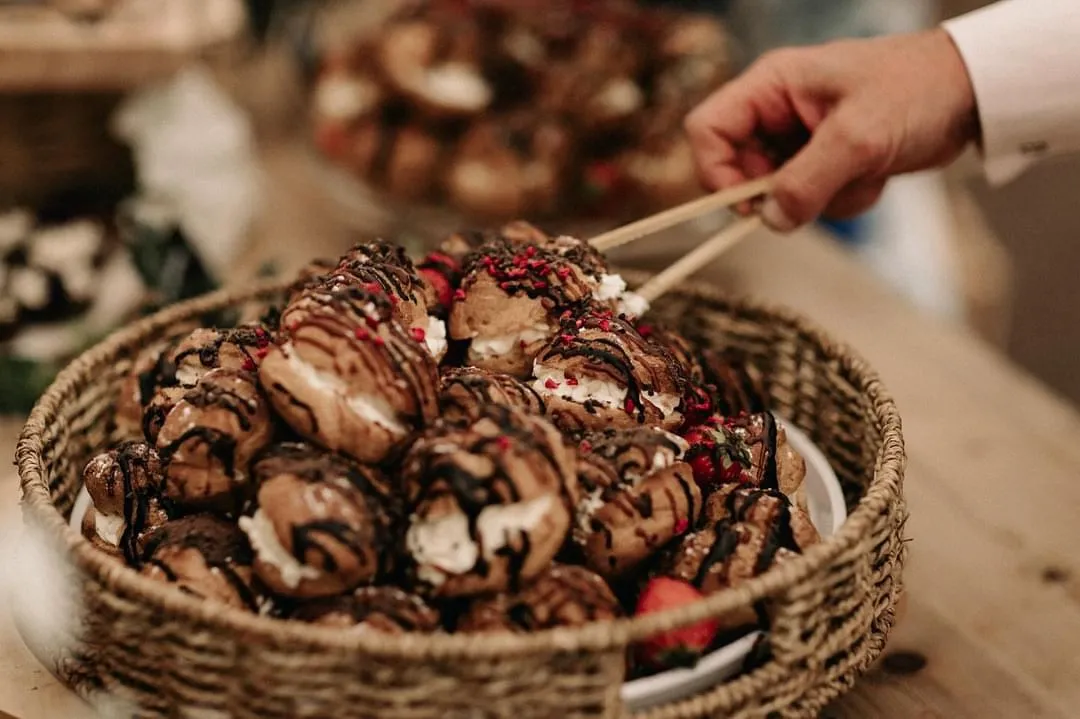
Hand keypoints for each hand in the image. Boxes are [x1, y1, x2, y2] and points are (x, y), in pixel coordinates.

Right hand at [685, 29, 979, 231]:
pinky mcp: (826, 160)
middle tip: (821, 192)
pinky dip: (843, 198)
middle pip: (740, 170)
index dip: (716, 172)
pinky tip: (875, 173)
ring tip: (864, 171)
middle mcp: (777, 111)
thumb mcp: (858, 137)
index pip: (708, 130)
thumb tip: (771, 220)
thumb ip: (807, 181)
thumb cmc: (916, 90)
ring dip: (822, 198)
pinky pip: (813, 198)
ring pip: (779, 193)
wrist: (971, 91)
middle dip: (781, 192)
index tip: (748, 204)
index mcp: (771, 86)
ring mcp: (801, 138)